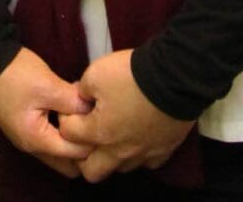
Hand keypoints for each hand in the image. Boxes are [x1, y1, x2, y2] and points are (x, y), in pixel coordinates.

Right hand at [0, 48, 94, 177]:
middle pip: (67, 162)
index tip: (104, 121)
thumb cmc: (15, 74)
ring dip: (73, 139)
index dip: (92, 140)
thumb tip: (94, 112)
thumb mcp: (47, 85)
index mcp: (36, 140)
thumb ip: (73, 102)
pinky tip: (72, 112)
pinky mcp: (25, 124)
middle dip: (84, 148)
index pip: (75, 155)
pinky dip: (62, 131)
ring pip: (58, 151)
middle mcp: (31, 146)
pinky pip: (51, 138)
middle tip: (97, 124)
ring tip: (87, 117)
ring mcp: (26, 136)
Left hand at [57, 49, 193, 181]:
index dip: (66, 117)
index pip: (68, 135)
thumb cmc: (132, 75)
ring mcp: (143, 155)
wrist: (175, 77)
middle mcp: (119, 152)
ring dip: (112, 154)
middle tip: (87, 133)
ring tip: (114, 131)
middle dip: (83, 155)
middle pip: (91, 171)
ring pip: (119, 168)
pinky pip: (145, 162)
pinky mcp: (163, 152)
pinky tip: (138, 135)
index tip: (73, 106)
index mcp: (99, 133)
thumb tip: (81, 99)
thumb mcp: (96, 72)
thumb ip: (82, 90)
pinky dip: (138, 152)